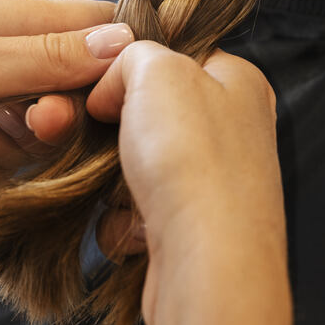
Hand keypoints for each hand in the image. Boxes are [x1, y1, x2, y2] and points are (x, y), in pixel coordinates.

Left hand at [0, 0, 132, 169]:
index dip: (110, 75)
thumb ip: (49, 60)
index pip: (100, 32)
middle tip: (7, 126)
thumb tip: (128, 43)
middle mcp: (4, 48)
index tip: (87, 110)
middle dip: (47, 126)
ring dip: (6, 150)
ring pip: (31, 131)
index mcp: (16, 17)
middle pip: (70, 93)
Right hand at [86, 42, 287, 324]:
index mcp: (239, 83)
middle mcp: (234, 131)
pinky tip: (139, 230)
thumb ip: (132, 57)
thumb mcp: (157, 71)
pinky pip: (136, 213)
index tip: (99, 85)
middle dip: (110, 131)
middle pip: (149, 115)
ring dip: (113, 181)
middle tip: (86, 135)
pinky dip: (125, 223)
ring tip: (127, 193)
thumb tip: (112, 86)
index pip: (175, 56)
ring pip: (136, 166)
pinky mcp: (192, 231)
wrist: (208, 269)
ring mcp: (215, 184)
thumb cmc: (193, 160)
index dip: (131, 67)